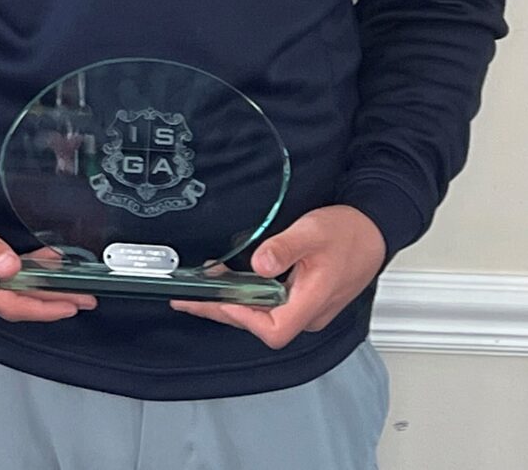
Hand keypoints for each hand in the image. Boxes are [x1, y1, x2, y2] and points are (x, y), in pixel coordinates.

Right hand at [0, 178, 94, 322]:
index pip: (12, 305)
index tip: (71, 304)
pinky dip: (11, 283)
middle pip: (10, 306)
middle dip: (47, 304)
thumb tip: (13, 270)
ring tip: (60, 284)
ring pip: (0, 297)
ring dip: (31, 292)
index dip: (46, 308)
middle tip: (78, 299)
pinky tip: (24, 272)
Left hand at [172, 205, 384, 347]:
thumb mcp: (311, 232)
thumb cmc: (347, 233)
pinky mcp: (305, 300)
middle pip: (260, 325)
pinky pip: (271, 307)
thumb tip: (260, 264)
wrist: (373, 231)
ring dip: (231, 304)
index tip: (216, 298)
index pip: (273, 330)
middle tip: (188, 299)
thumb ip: (284, 248)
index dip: (241, 318)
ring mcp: (308, 308)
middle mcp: (310, 313)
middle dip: (222, 310)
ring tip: (200, 291)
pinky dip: (246, 296)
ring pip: (263, 317)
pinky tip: (230, 283)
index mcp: (313, 302)